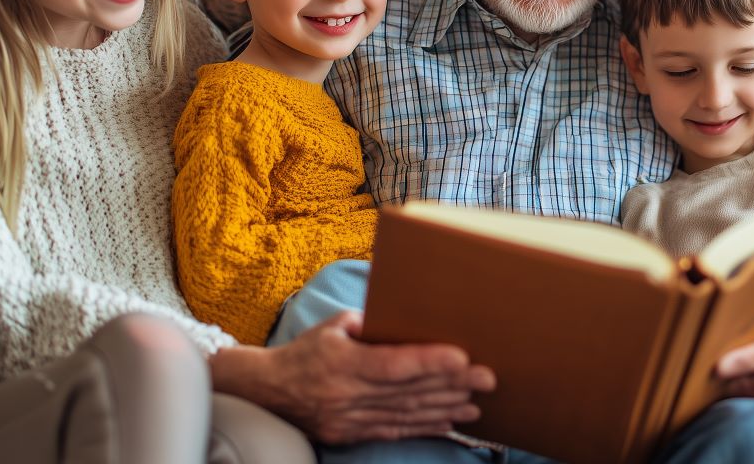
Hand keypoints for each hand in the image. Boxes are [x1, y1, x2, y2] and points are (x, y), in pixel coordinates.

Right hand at [210, 310, 495, 444]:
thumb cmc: (306, 350)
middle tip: (487, 378)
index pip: (391, 364)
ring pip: (405, 414)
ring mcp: (349, 419)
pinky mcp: (351, 434)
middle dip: (451, 385)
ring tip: (476, 403)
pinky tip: (449, 422)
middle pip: (407, 392)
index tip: (462, 357)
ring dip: (444, 409)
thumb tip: (407, 318)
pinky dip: (424, 427)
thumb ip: (370, 324)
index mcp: (341, 362)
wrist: (267, 391)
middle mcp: (347, 394)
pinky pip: (394, 431)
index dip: (428, 362)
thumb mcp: (334, 326)